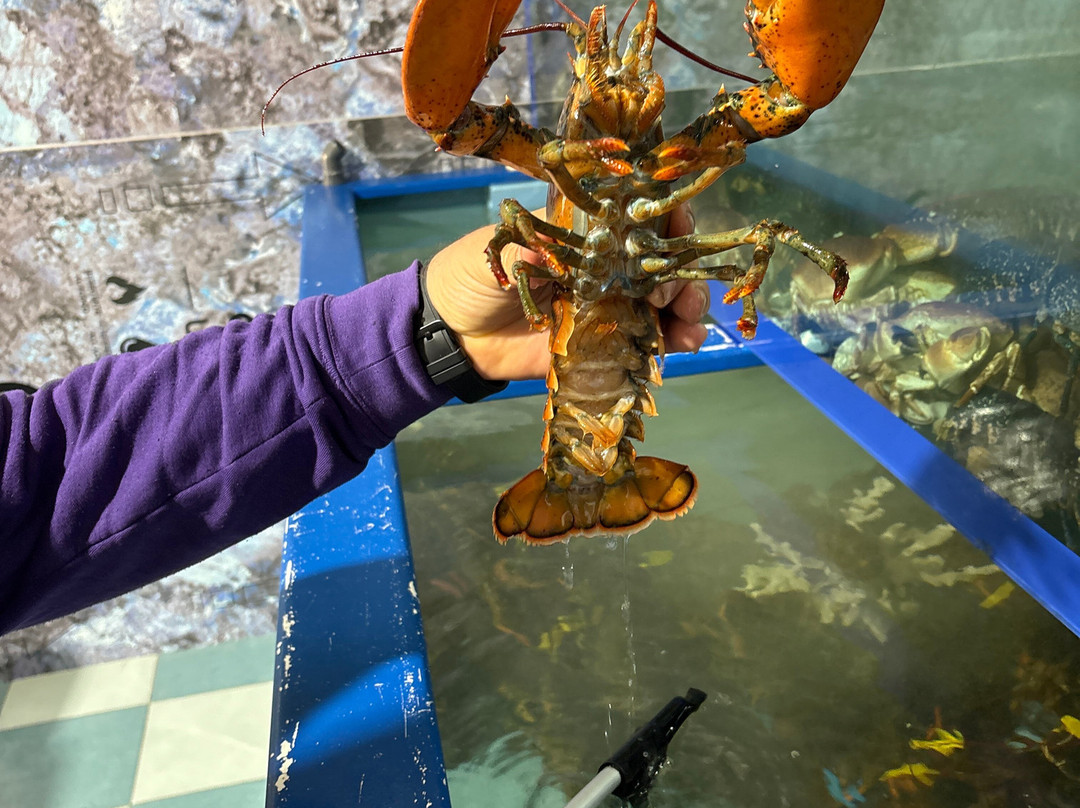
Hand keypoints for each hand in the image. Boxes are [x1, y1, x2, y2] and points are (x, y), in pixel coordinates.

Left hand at [425, 205, 709, 380]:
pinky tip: (685, 344)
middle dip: (679, 274)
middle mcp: (602, 269)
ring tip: (690, 322)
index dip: (663, 220)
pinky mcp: (599, 347)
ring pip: (660, 305)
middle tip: (675, 293)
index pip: (634, 220)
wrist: (451, 333)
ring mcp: (605, 308)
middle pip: (657, 265)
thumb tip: (587, 246)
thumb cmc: (473, 275)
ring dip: (686, 310)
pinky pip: (642, 344)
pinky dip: (669, 343)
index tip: (677, 228)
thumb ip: (546, 245)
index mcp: (583, 236)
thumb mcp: (506, 247)